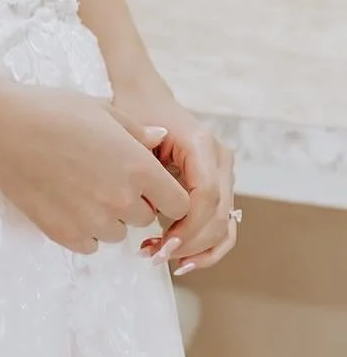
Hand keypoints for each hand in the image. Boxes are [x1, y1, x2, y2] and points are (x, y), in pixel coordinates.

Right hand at [0, 87, 189, 254]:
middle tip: (104, 178)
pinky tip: (65, 202)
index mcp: (138, 167)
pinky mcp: (67, 234)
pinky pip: (91, 244)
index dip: (167, 194)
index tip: (149, 184)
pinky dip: (83, 229)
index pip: (179, 203)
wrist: (2, 129)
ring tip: (80, 187)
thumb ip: (138, 131)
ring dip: (108, 218)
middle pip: (147, 218)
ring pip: (119, 233)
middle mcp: (122, 199)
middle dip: (134, 203)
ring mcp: (94, 221)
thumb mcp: (102, 110)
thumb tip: (161, 140)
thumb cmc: (52, 110)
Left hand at [115, 83, 238, 274]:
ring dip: (198, 250)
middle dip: (189, 243)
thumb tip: (151, 207)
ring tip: (163, 259)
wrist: (146, 97)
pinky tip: (182, 260)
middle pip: (219, 215)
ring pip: (225, 226)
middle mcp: (220, 159)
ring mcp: (224, 174)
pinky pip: (221, 224)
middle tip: (154, 256)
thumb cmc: (134, 111)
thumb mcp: (131, 133)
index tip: (161, 244)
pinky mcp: (219, 187)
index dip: (187, 226)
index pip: (206, 196)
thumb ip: (141, 166)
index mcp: (202, 144)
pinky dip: (206, 246)